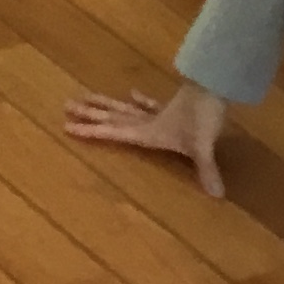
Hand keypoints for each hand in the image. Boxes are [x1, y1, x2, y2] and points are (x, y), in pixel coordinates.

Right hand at [62, 82, 230, 198]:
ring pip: (124, 107)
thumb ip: (206, 171)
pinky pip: (151, 104)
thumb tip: (217, 196)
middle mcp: (147, 122)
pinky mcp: (171, 106)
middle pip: (113, 116)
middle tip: (66, 105)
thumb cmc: (202, 117)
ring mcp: (158, 112)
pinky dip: (141, 100)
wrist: (214, 86)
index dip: (91, 131)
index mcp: (147, 132)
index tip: (67, 127)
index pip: (114, 131)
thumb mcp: (203, 147)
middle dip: (90, 113)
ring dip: (105, 103)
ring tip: (85, 96)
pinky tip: (132, 93)